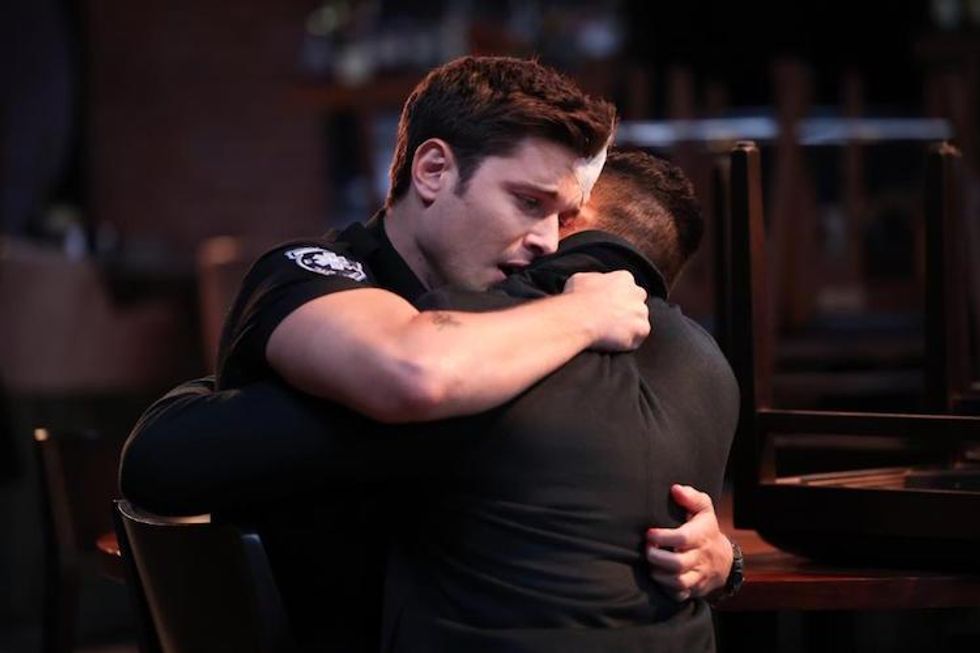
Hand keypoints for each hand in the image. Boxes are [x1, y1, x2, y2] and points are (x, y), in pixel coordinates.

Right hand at [563, 270, 649, 351]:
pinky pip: (639, 337)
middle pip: (637, 301)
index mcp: (624, 278)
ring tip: (610, 332)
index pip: (626, 286)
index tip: (607, 304)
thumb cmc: (577, 299)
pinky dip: (629, 340)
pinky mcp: (641, 329)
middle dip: (627, 309)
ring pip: (639, 320)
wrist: (580, 318)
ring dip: (628, 326)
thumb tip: (592, 286)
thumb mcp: (580, 279)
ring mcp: (641, 312)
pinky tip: (614, 341)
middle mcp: (637, 293)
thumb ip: (594, 280)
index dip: (616, 296)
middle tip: (610, 318)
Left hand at [645, 484, 732, 601]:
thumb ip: (691, 497)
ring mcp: (698, 575)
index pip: (682, 539)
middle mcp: (700, 557)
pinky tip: (659, 578)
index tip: (649, 533)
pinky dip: (666, 590)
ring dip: (659, 574)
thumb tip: (675, 489)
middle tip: (647, 549)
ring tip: (650, 563)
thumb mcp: (703, 509)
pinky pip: (679, 596)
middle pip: (678, 564)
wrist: (724, 559)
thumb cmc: (706, 529)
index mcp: (701, 536)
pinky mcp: (694, 589)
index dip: (662, 537)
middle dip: (657, 557)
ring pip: (678, 582)